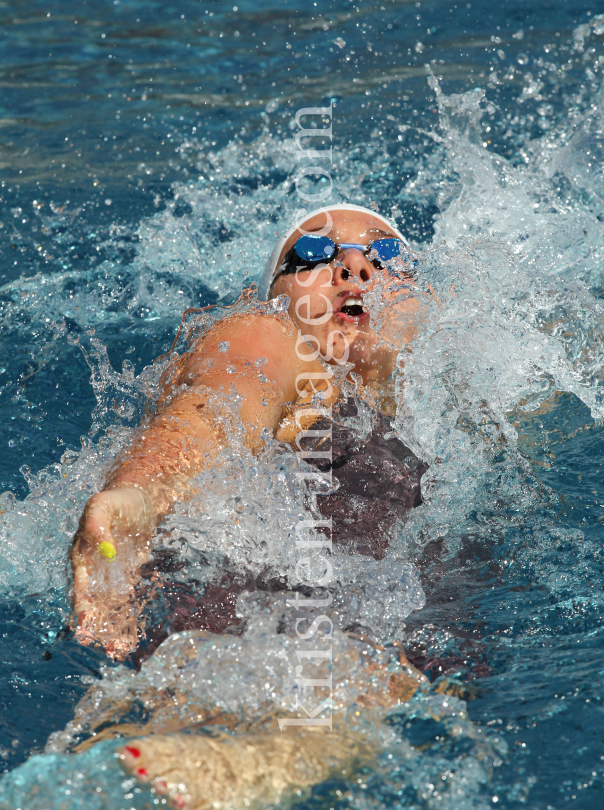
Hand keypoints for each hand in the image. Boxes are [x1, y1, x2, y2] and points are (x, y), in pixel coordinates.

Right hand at [70, 486, 154, 659]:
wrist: (141, 498)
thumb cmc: (120, 500)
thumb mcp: (104, 504)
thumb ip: (98, 524)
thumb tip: (105, 550)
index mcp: (82, 555)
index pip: (81, 587)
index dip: (83, 609)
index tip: (86, 628)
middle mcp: (92, 571)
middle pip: (92, 604)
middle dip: (97, 627)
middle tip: (104, 647)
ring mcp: (108, 576)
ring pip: (107, 609)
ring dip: (111, 630)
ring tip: (118, 651)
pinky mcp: (126, 579)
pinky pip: (124, 604)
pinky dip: (125, 621)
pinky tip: (129, 640)